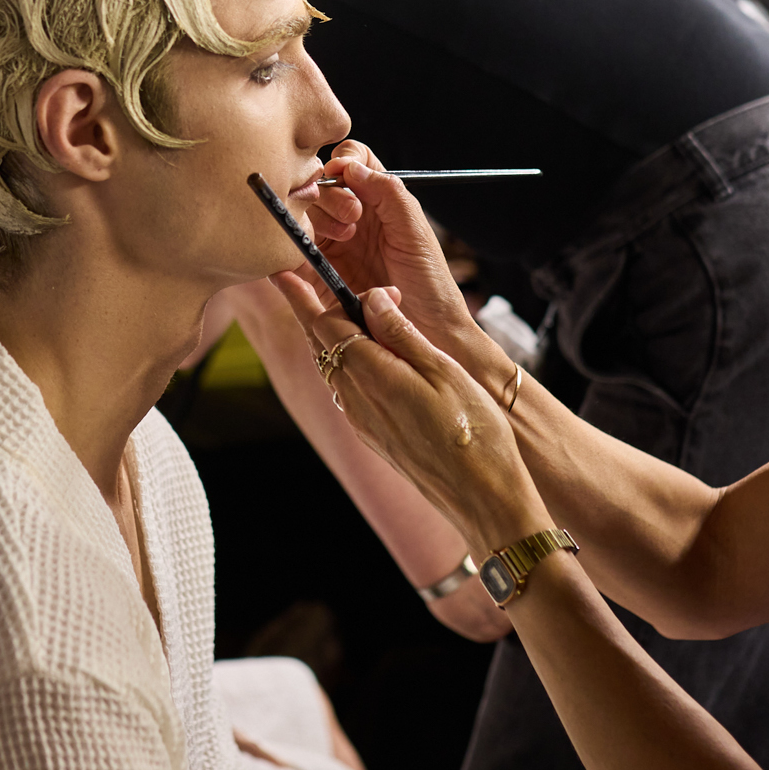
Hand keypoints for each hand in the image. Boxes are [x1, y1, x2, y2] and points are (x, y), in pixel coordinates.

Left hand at [270, 272, 534, 554]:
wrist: (482, 498)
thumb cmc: (475, 432)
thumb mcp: (443, 371)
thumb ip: (402, 333)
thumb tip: (370, 298)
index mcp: (372, 376)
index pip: (326, 324)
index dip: (308, 294)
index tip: (286, 271)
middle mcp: (356, 399)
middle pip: (321, 345)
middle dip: (308, 311)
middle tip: (296, 280)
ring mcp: (362, 421)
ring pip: (332, 368)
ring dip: (327, 337)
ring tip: (327, 309)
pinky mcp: (373, 435)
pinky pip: (346, 389)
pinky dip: (344, 362)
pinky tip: (361, 355)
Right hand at [308, 148, 488, 366]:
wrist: (428, 334)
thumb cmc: (430, 284)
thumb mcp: (415, 231)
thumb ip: (387, 192)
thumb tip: (348, 166)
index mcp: (376, 202)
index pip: (349, 163)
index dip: (343, 162)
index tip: (345, 175)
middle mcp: (350, 220)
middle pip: (318, 186)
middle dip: (328, 193)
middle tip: (352, 217)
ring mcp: (329, 247)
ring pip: (299, 215)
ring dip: (313, 218)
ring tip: (343, 238)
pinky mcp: (313, 278)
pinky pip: (287, 258)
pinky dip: (285, 251)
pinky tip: (306, 253)